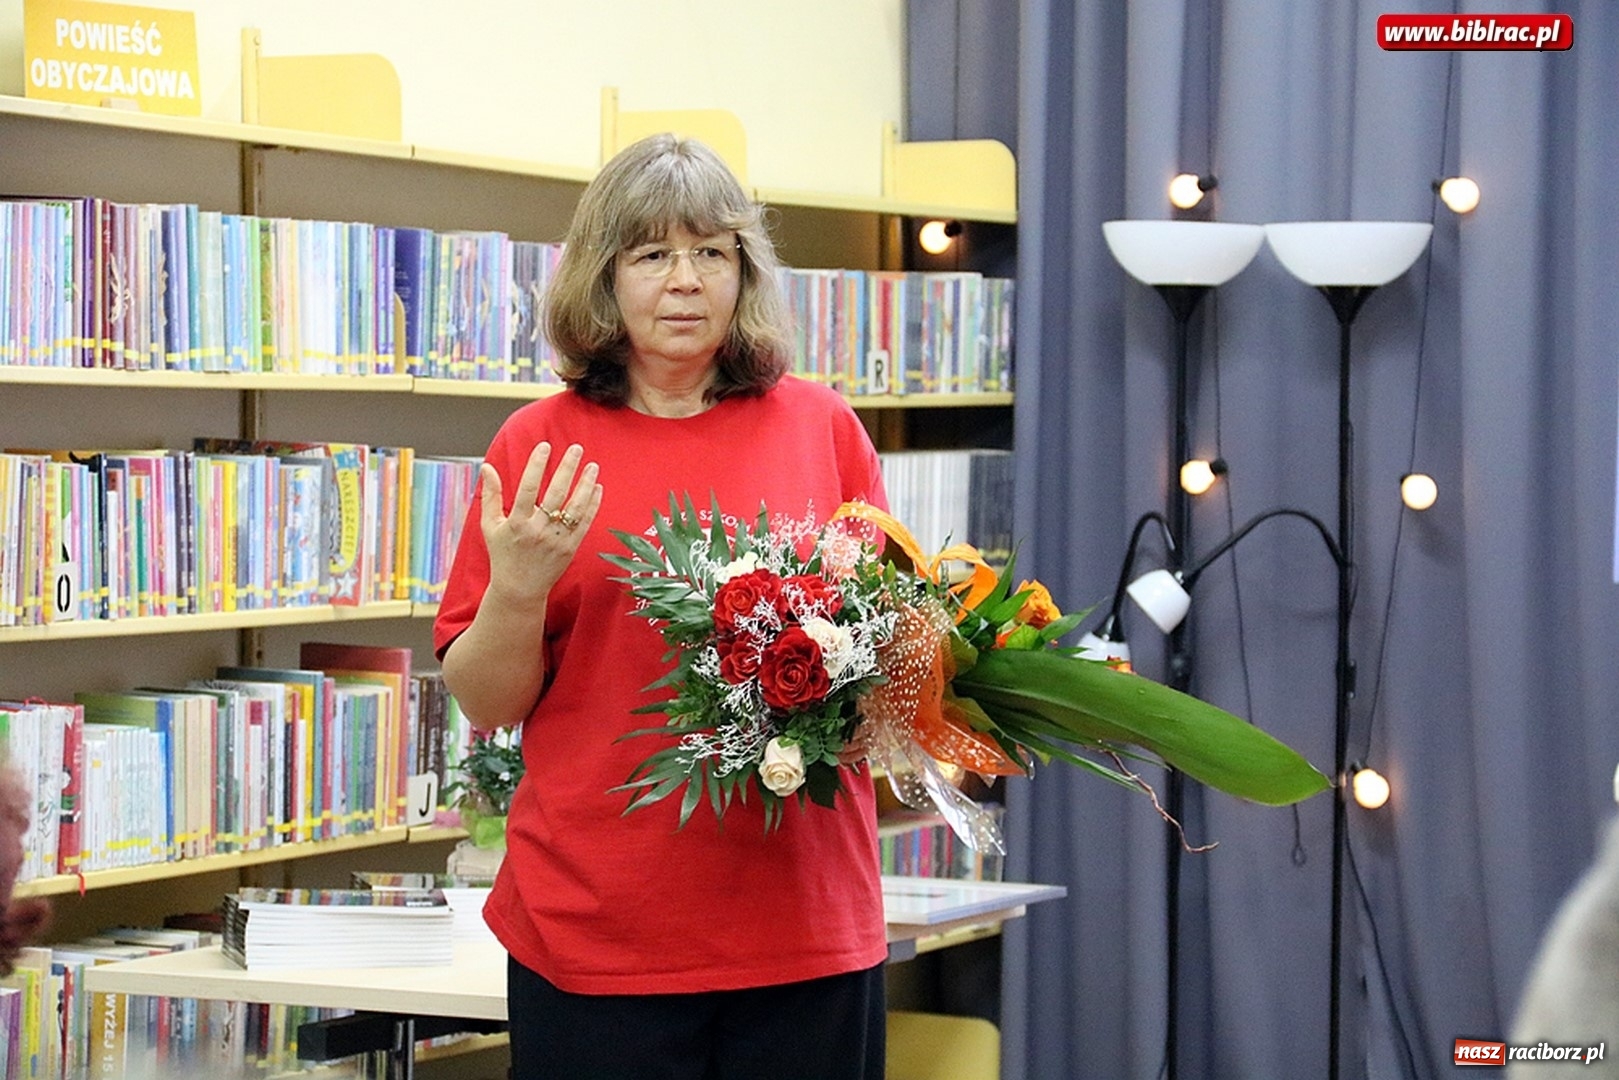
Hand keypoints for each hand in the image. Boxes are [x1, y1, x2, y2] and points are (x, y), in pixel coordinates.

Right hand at [478, 442, 602, 610]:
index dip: (537, 465)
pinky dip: (592, 505)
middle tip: (576, 448)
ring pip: (575, 508)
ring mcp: (556, 540)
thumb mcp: (490, 526)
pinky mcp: (570, 548)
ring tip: (593, 465)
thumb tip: (487, 467)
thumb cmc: (503, 555)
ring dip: (585, 485)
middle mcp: (538, 530)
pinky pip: (585, 523)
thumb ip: (490, 495)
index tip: (545, 446)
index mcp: (517, 522)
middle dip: (567, 468)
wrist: (519, 589)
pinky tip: (597, 487)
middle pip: (556, 494)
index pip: (528, 488)